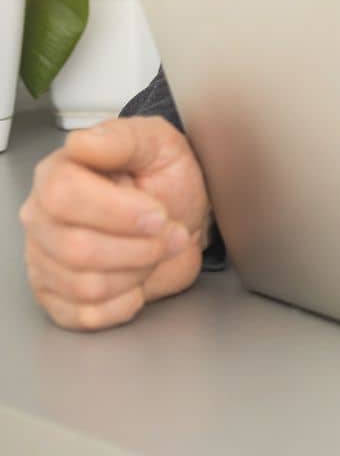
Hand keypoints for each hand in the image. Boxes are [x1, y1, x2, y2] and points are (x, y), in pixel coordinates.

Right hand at [19, 116, 210, 329]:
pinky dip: (125, 302)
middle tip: (169, 234)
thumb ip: (123, 139)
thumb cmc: (166, 178)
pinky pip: (86, 316)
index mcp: (58, 175)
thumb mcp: (157, 143)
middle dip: (140, 247)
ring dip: (138, 272)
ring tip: (155, 251)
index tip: (157, 214)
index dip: (117, 211)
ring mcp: (45, 261)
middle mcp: (42, 220)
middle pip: (76, 248)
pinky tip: (136, 279)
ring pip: (86, 286)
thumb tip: (83, 142)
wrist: (182, 216)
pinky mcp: (58, 298)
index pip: (63, 196)